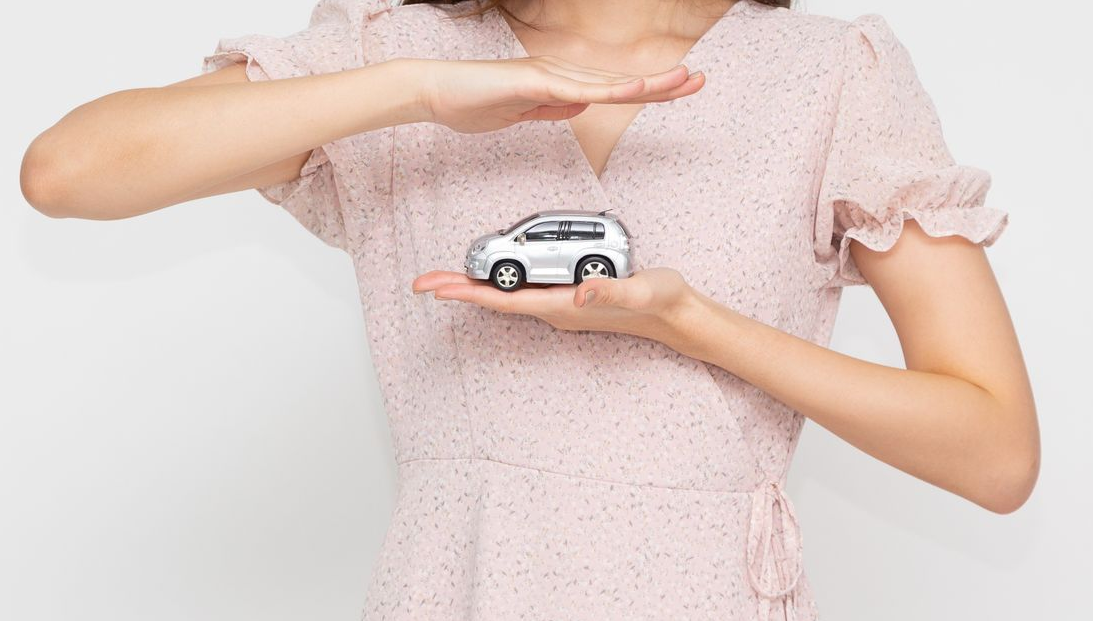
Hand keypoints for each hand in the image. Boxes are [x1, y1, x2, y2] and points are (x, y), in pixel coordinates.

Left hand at [410, 267, 699, 340]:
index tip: (440, 290)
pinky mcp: (567, 297)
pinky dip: (497, 283)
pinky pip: (522, 290)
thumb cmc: (659, 300)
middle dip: (459, 290)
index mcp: (564, 307)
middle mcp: (555, 309)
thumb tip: (579, 293)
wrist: (675, 314)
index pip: (507, 301)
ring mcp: (559, 305)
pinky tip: (488, 276)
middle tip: (422, 283)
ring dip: (473, 287)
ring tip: (442, 279)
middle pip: (497, 300)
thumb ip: (611, 290)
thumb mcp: (639, 290)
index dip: (471, 295)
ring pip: (506, 296)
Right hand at [413, 56, 704, 132]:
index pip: (612, 91)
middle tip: (699, 81)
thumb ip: (551, 109)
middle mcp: (560, 74)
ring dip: (646, 83)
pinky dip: (608, 90)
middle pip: (619, 83)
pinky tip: (634, 88)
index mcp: (559, 85)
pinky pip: (577, 89)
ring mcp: (549, 75)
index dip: (648, 91)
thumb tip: (579, 106)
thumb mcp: (523, 112)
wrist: (438, 93)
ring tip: (681, 81)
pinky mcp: (534, 81)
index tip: (678, 91)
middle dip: (662, 83)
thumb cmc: (475, 102)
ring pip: (607, 83)